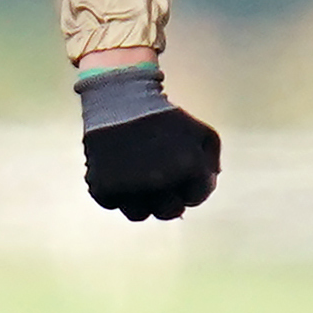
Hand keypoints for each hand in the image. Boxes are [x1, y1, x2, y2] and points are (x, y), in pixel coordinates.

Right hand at [76, 63, 220, 220]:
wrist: (119, 98)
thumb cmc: (164, 117)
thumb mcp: (202, 132)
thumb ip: (211, 161)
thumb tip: (207, 184)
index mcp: (189, 167)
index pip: (195, 198)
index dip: (190, 187)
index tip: (180, 172)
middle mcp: (160, 181)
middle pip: (169, 212)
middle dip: (169, 199)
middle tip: (160, 180)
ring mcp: (129, 185)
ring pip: (139, 214)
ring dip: (141, 201)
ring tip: (138, 179)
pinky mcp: (101, 185)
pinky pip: (112, 203)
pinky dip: (115, 191)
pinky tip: (118, 171)